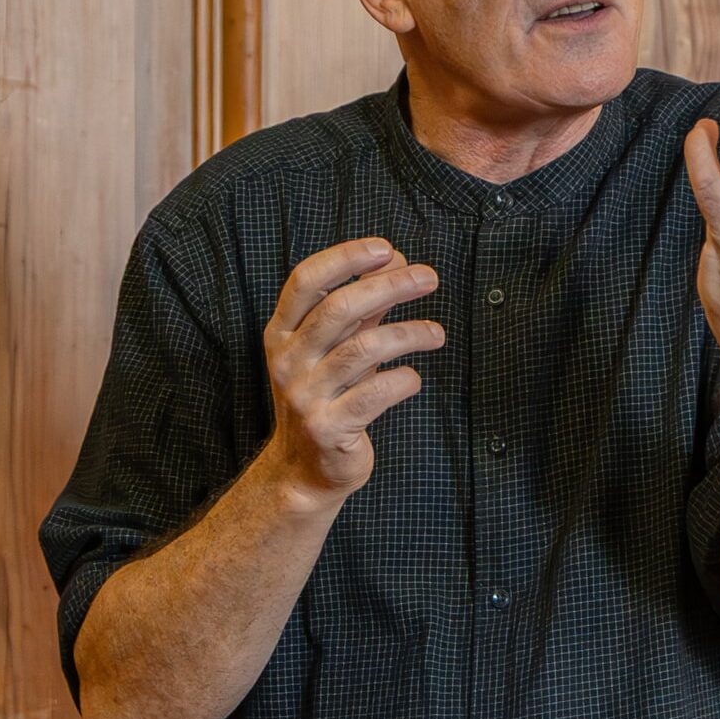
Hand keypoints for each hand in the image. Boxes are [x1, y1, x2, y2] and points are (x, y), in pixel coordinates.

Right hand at [256, 238, 443, 510]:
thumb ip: (364, 307)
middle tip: (429, 277)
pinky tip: (414, 378)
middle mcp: (288, 361)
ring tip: (437, 333)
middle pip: (340, 308)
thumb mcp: (338, 347)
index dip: (345, 258)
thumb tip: (395, 259)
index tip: (386, 248)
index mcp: (283, 333)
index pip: (306, 280)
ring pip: (362, 348)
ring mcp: (305, 395)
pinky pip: (375, 393)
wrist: (304, 469)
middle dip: (390, 286)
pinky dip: (403, 380)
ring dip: (408, 333)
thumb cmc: (327, 395)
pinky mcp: (328, 427)